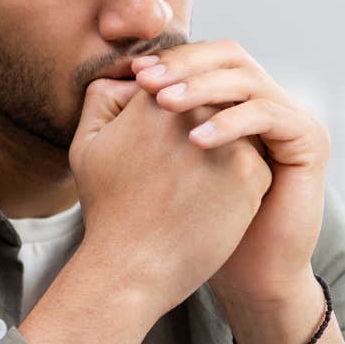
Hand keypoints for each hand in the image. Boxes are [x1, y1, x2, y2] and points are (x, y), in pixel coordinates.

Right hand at [68, 76, 270, 317]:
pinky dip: (240, 181)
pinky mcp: (253, 173)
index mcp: (158, 97)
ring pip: (239, 131)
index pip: (183, 82)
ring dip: (228, 149)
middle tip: (185, 168)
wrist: (133, 268)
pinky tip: (214, 205)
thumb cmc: (108, 210)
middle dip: (205, 127)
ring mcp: (230, 140)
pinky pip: (256, 163)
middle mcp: (198, 110)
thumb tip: (133, 75)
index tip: (167, 144)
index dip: (177, 108)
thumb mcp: (87, 144)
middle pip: (214, 104)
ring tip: (199, 186)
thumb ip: (103, 97)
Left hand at [130, 40, 329, 303]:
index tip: (132, 72)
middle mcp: (269, 101)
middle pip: (230, 56)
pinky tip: (195, 141)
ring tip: (164, 104)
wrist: (250, 273)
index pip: (207, 58)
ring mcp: (293, 117)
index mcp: (239, 101)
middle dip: (186, 65)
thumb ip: (150, 121)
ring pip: (247, 80)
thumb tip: (116, 78)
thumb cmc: (201, 225)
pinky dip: (230, 122)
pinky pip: (268, 115)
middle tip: (147, 81)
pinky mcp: (310, 139)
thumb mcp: (169, 164)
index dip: (171, 60)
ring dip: (202, 88)